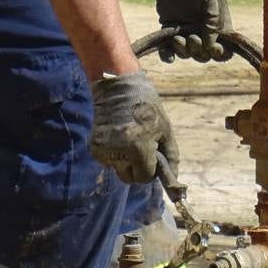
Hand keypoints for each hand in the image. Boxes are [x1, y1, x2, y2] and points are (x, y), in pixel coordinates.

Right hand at [89, 70, 178, 184]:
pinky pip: (109, 162)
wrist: (117, 87)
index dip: (150, 170)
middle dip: (137, 169)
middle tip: (141, 149)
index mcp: (138, 147)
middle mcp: (118, 152)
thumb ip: (170, 158)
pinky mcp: (94, 148)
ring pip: (119, 170)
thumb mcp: (165, 131)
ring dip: (126, 161)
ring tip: (129, 138)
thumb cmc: (147, 107)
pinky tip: (118, 136)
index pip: (144, 178)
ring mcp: (104, 150)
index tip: (152, 156)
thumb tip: (174, 181)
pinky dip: (115, 154)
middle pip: (129, 179)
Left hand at [147, 0, 231, 61]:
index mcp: (217, 27)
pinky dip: (168, 56)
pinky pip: (168, 51)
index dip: (220, 53)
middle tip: (192, 37)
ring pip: (187, 54)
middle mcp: (202, 33)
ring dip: (184, 51)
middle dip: (199, 51)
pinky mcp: (169, 30)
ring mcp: (186, 32)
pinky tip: (168, 55)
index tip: (213, 47)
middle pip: (204, 55)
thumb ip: (214, 21)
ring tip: (178, 38)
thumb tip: (211, 46)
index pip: (223, 50)